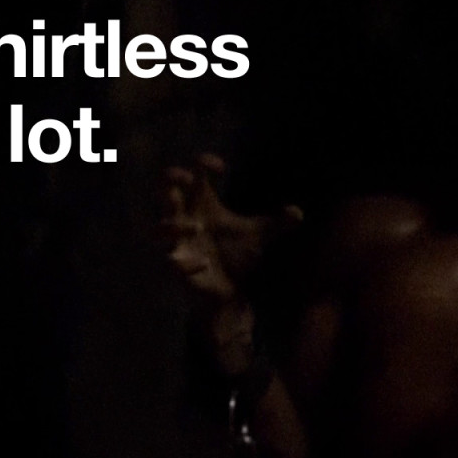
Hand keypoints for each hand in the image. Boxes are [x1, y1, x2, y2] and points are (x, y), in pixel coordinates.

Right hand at [161, 153, 302, 300]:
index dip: (203, 165)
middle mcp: (188, 220)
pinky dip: (186, 264)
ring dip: (173, 225)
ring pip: (160, 228)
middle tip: (182, 178)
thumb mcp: (259, 236)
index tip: (221, 166)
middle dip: (170, 183)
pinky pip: (173, 263)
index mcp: (205, 206)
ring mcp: (180, 244)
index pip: (196, 176)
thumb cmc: (238, 256)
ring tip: (196, 228)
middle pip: (167, 194)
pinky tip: (203, 264)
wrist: (232, 293)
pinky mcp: (178, 268)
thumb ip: (277, 223)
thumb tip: (298, 213)